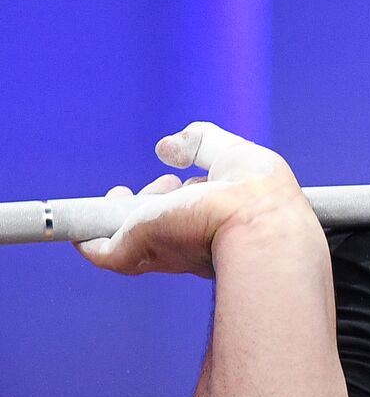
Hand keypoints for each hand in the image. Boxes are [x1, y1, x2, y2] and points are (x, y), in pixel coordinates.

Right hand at [75, 122, 315, 277]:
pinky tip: (84, 232)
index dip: (178, 196)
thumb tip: (164, 148)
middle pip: (161, 226)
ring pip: (130, 235)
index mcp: (218, 219)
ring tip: (123, 194)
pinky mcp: (138, 250)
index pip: (192, 213)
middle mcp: (191, 239)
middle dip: (149, 204)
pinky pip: (103, 253)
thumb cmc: (257, 190)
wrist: (255, 219)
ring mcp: (164, 247)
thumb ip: (200, 143)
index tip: (171, 179)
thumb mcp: (231, 154)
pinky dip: (88, 241)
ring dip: (119, 213)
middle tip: (155, 187)